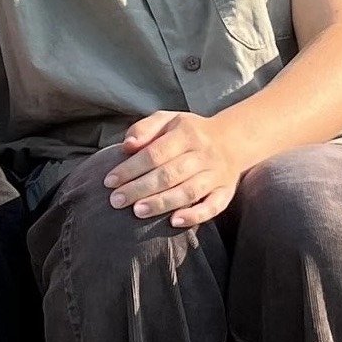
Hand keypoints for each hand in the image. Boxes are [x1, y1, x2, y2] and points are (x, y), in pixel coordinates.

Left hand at [104, 109, 243, 228]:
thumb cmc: (188, 133)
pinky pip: (213, 206)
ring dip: (162, 203)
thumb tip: (126, 146)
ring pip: (188, 191)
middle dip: (140, 188)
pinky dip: (195, 215)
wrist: (232, 140)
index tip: (109, 181)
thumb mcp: (167, 120)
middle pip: (169, 174)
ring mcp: (216, 174)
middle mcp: (203, 154)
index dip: (131, 168)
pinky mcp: (225, 192)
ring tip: (137, 211)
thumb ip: (144, 129)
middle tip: (116, 201)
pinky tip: (175, 222)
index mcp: (186, 133)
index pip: (155, 153)